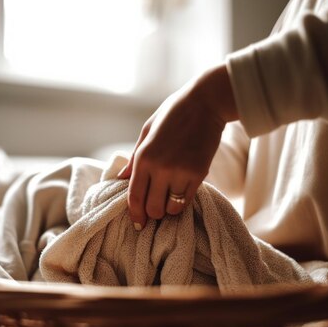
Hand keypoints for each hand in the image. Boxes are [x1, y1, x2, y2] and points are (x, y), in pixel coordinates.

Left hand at [118, 64, 237, 228]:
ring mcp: (181, 172)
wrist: (206, 103)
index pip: (135, 197)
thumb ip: (134, 157)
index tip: (138, 222)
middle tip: (154, 210)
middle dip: (152, 213)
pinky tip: (180, 195)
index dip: (135, 214)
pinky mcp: (199, 173)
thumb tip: (121, 178)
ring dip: (168, 209)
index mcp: (144, 157)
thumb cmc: (172, 114)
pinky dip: (182, 202)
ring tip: (168, 201)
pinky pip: (187, 200)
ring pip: (171, 209)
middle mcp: (161, 168)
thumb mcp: (147, 131)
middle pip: (153, 208)